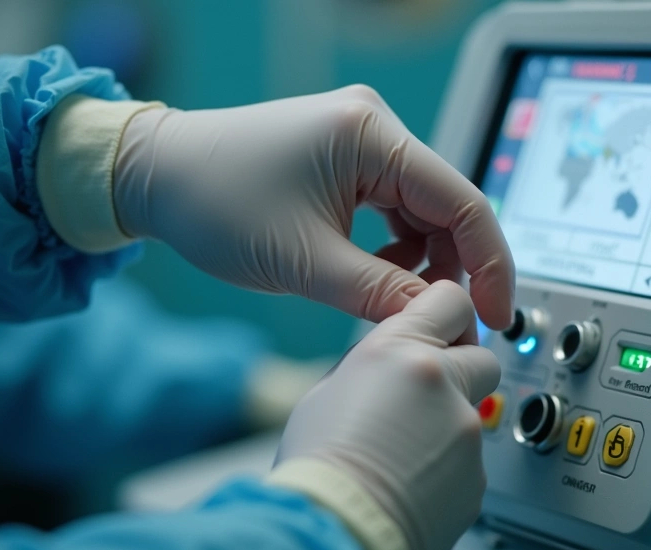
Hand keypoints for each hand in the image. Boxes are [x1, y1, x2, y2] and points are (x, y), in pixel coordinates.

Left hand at [112, 85, 514, 327]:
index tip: (495, 316)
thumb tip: (441, 322)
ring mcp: (360, 139)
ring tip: (395, 299)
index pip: (462, 202)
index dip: (489, 267)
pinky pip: (393, 205)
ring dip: (421, 259)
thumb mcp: (305, 263)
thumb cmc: (214, 202)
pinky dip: (395, 246)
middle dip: (452, 267)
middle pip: (448, 205)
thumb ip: (382, 295)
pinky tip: (376, 274)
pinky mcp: (346, 157)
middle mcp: (374, 125)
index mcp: (371, 134)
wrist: (154, 176)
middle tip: (448, 321)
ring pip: (422, 209)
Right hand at [274, 281, 500, 549]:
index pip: (451, 299)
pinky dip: (446, 467)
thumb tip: (390, 367)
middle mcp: (444, 386)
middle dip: (460, 369)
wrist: (335, 533)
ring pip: (472, 414)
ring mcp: (466, 434)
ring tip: (400, 453)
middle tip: (425, 391)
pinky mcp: (478, 478)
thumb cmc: (317, 468)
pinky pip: (468, 460)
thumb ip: (374, 367)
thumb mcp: (328, 391)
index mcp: (402, 352)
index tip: (441, 325)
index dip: (445, 313)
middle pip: (482, 355)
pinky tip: (409, 482)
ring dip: (446, 424)